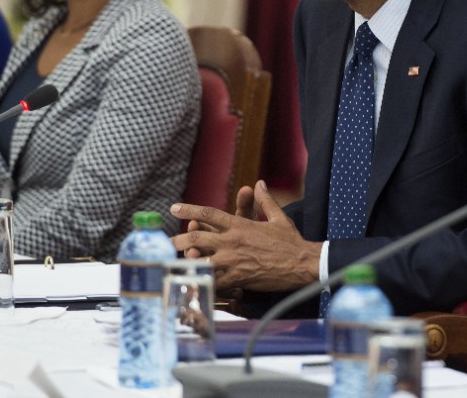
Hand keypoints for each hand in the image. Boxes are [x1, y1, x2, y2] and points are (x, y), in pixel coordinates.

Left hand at [170, 181, 321, 291]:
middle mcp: (232, 241)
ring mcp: (233, 261)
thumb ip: (265, 200)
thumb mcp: (278, 217)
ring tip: (169, 264)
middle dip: (177, 240)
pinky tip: (189, 283)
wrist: (302, 264)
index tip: (174, 208)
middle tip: (164, 242)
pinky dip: (201, 282)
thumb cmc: (291, 241)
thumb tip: (259, 184)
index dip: (189, 210)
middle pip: (196, 238)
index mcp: (240, 225)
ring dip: (184, 262)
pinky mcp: (237, 279)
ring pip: (200, 261)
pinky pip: (213, 281)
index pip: (209, 214)